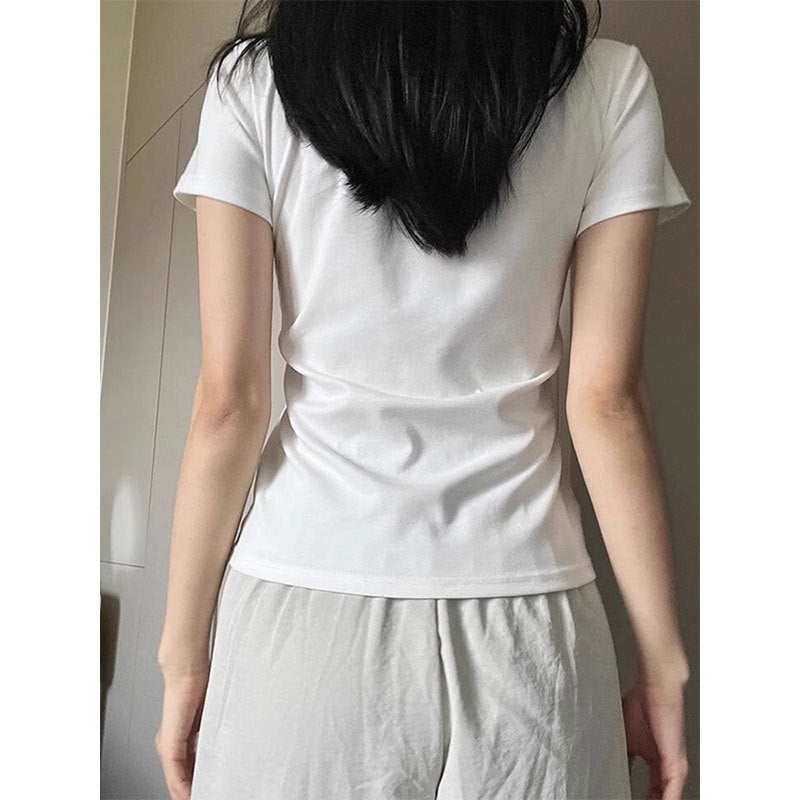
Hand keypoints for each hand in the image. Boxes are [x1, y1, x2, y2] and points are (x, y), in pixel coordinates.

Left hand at [155, 666, 209, 799]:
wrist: (188, 669)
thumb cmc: (201, 683)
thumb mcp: (211, 714)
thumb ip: (213, 732)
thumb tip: (225, 745)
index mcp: (181, 737)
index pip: (189, 769)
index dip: (199, 782)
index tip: (210, 789)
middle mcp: (171, 745)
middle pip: (182, 778)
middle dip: (196, 789)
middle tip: (211, 794)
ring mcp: (168, 746)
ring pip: (177, 780)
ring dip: (190, 791)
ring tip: (204, 796)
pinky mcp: (168, 745)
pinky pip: (175, 775)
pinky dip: (182, 788)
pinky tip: (190, 796)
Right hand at [622, 677, 688, 799]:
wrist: (657, 688)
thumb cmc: (643, 702)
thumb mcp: (625, 735)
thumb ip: (623, 754)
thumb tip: (610, 767)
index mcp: (654, 758)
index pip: (648, 786)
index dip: (639, 796)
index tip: (624, 797)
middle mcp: (666, 764)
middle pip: (658, 793)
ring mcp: (673, 766)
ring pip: (667, 795)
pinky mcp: (677, 764)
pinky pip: (672, 792)